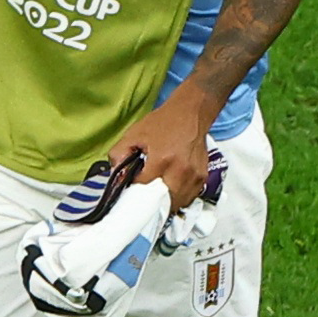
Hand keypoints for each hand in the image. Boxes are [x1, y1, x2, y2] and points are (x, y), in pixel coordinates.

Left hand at [103, 88, 218, 209]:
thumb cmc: (163, 123)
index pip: (143, 190)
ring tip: (156, 195)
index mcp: (162, 160)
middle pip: (162, 203)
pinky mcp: (202, 178)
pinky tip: (169, 190)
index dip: (133, 193)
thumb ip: (119, 154)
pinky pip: (188, 198)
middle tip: (142, 198)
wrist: (191, 113)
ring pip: (177, 204)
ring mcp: (194, 176)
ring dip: (165, 204)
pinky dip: (178, 198)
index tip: (129, 191)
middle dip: (150, 203)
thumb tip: (114, 174)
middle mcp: (181, 171)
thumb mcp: (134, 134)